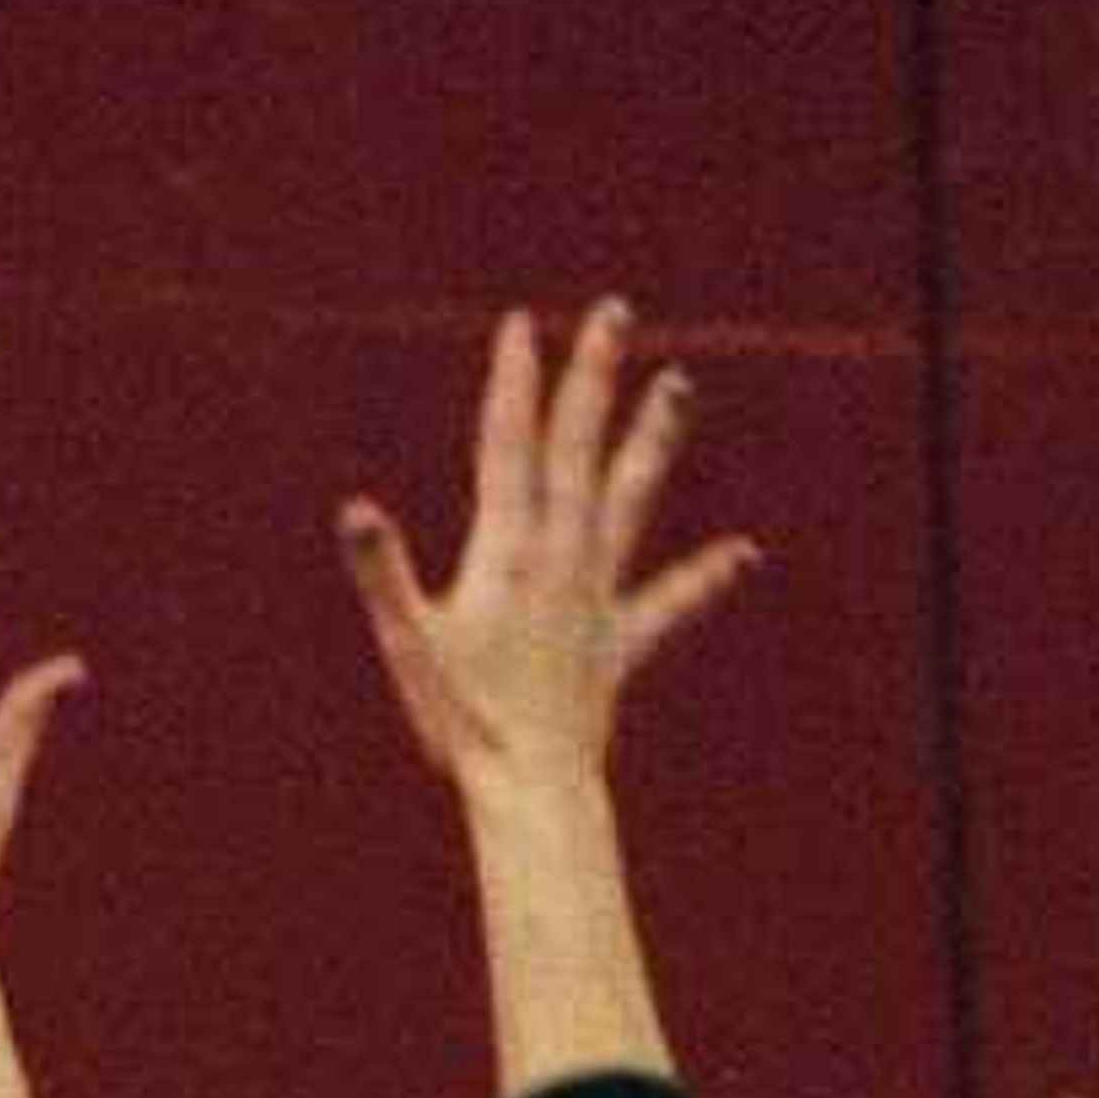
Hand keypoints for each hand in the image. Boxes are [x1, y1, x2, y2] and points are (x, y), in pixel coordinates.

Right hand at [338, 297, 756, 798]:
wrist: (531, 785)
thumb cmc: (461, 720)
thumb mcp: (408, 642)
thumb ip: (383, 572)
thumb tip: (356, 511)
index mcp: (506, 549)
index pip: (509, 446)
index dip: (513, 382)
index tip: (521, 325)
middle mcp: (562, 556)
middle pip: (579, 447)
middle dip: (593, 377)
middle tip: (613, 312)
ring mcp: (597, 595)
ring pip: (630, 497)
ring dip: (654, 438)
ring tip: (678, 384)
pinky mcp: (620, 641)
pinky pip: (668, 603)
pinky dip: (703, 578)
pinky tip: (742, 554)